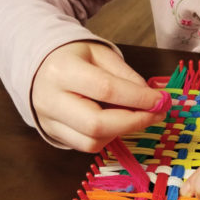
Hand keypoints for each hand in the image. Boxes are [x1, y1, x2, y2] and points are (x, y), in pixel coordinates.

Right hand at [31, 40, 168, 151]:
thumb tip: (152, 99)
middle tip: (157, 114)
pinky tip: (116, 121)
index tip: (161, 100)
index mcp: (62, 70)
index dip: (138, 98)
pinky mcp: (52, 134)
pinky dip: (108, 136)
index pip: (105, 89)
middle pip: (96, 124)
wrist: (38, 66)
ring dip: (122, 131)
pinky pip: (85, 145)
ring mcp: (48, 121)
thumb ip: (126, 76)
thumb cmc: (74, 57)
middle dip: (133, 122)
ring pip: (91, 141)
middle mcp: (50, 99)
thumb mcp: (101, 54)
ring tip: (136, 115)